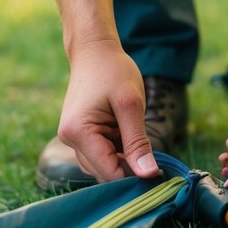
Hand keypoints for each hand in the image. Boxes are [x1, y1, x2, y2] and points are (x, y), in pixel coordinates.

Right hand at [58, 39, 160, 181]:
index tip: (158, 171)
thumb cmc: (113, 71)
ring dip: (123, 160)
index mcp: (78, 132)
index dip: (134, 176)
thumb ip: (138, 142)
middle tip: (153, 155)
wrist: (94, 51)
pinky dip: (117, 151)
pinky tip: (127, 136)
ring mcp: (72, 138)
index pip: (109, 172)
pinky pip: (100, 154)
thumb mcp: (131, 105)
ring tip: (137, 139)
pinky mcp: (79, 135)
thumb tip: (148, 174)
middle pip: (104, 172)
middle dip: (129, 168)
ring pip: (102, 166)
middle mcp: (69, 140)